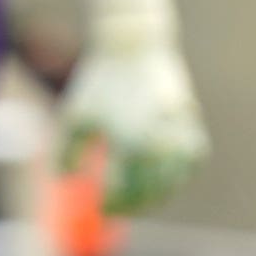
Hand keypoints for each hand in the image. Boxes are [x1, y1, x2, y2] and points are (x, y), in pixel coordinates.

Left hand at [56, 0, 207, 217]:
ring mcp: (179, 133)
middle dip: (135, 205)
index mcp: (128, 143)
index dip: (112, 206)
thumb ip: (64, 152)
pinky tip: (168, 178)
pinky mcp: (192, 122)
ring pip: (175, 179)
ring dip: (160, 194)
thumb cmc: (99, 81)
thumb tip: (63, 181)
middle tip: (120, 209)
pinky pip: (191, 159)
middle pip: (150, 191)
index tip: (102, 210)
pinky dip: (181, 172)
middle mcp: (158, 142)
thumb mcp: (74, 115)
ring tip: (143, 199)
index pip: (123, 191)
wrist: (134, 45)